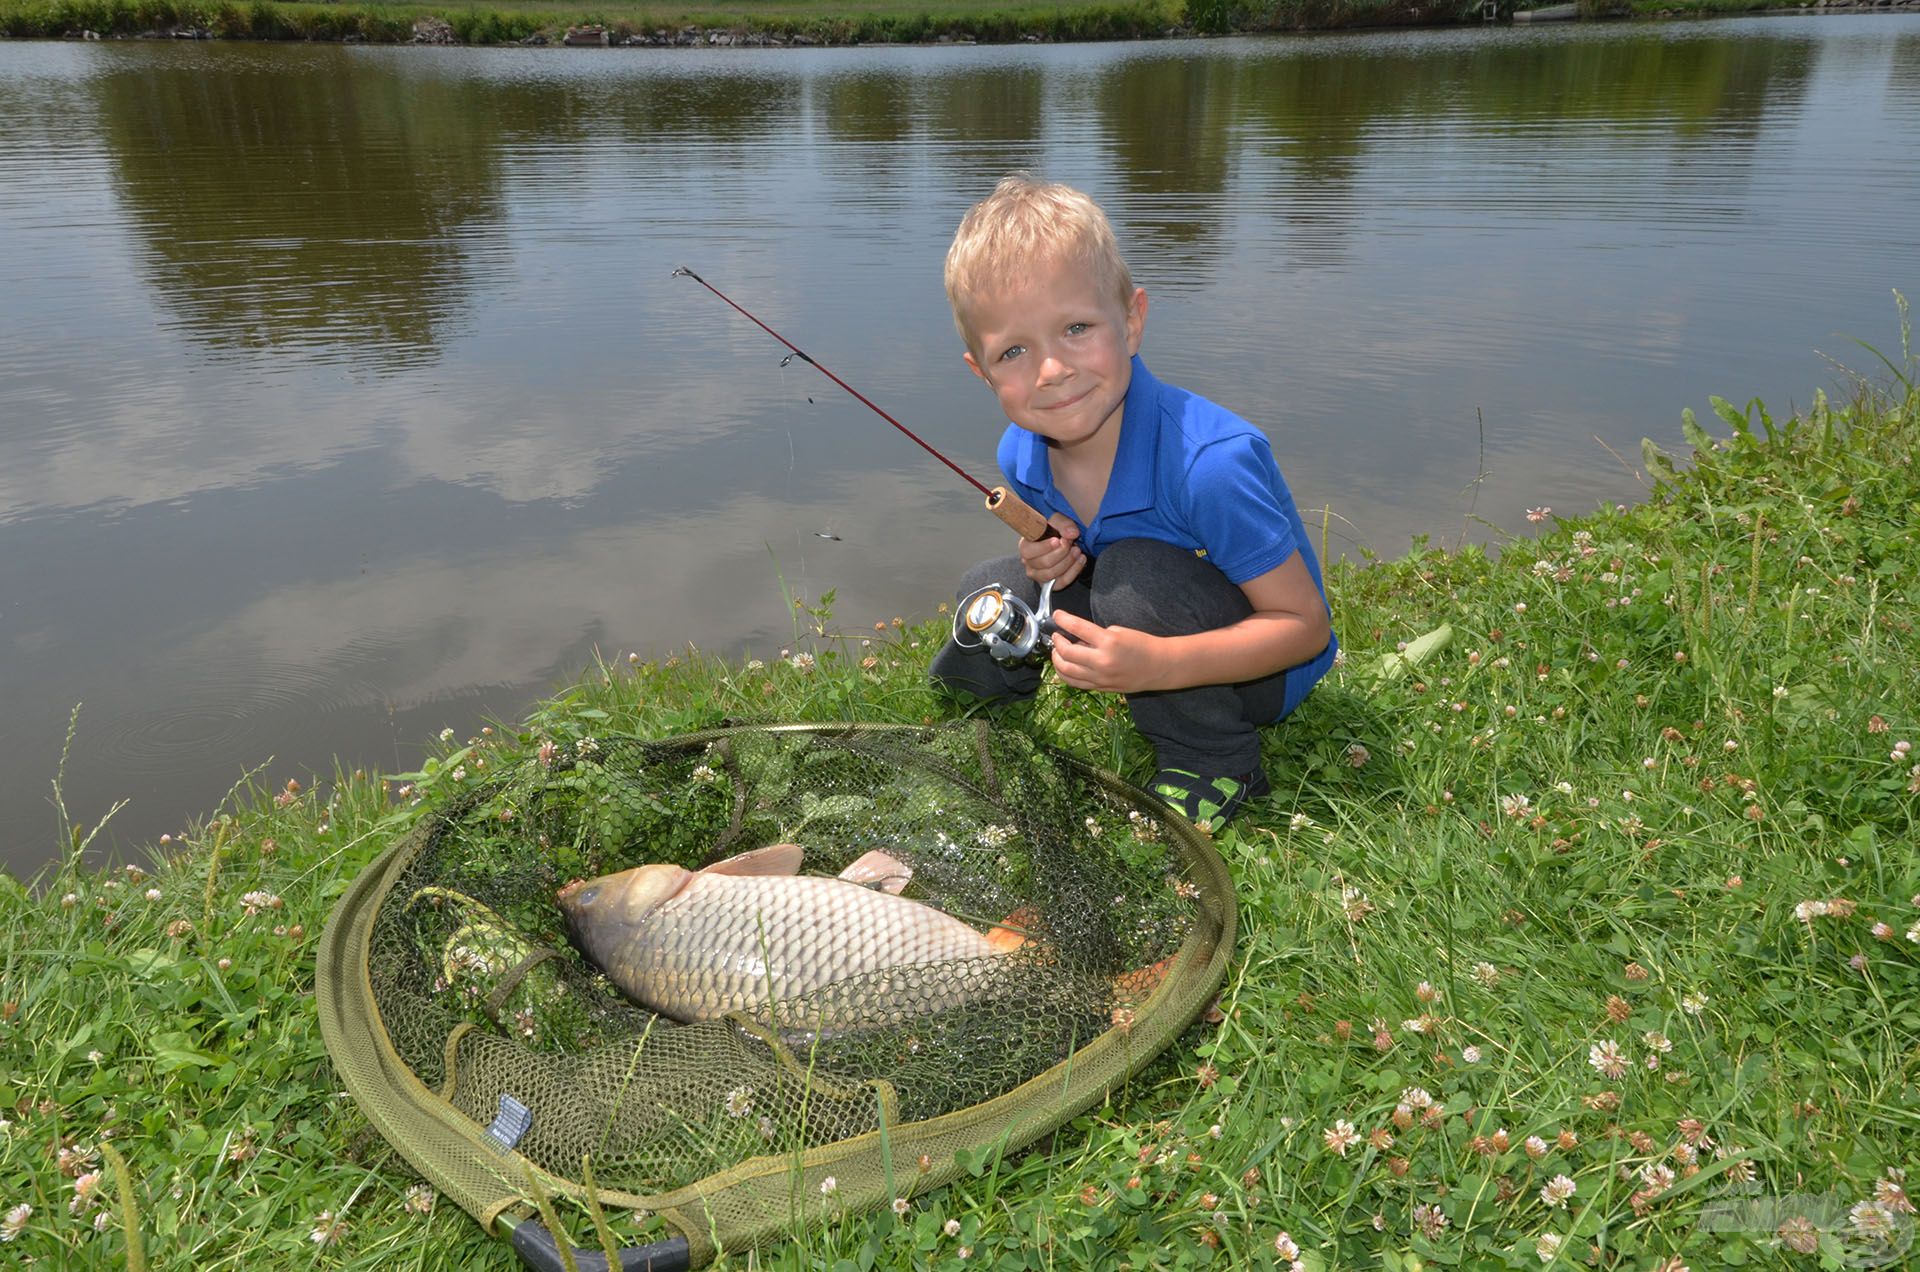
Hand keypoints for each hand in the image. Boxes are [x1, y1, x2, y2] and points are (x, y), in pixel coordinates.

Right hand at [1018, 513, 1087, 587]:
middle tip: (1070, 543)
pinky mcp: (1050, 584)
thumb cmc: (1053, 531)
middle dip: (1061, 552)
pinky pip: (1061, 582)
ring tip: (1077, 550)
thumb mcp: (1056, 520)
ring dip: (1068, 561)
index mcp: (1025, 547)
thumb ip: (1063, 523)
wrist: (1061, 542)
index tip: (1058, 540)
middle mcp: (1029, 563)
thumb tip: (1072, 533)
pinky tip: (1080, 560)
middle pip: (1043, 563)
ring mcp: (1038, 575)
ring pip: (1052, 573)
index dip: (1044, 547)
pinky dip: (1074, 571)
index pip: (1028, 551)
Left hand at [1047, 610, 1164, 693]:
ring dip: (1056, 659)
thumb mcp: (1119, 632)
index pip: (1077, 627)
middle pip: (1066, 652)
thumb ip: (1096, 635)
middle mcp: (1102, 661)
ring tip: (1057, 651)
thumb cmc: (1142, 645)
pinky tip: (1064, 666)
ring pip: (1066, 670)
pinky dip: (1064, 673)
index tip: (1057, 616)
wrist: (1159, 667)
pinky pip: (1075, 682)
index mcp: (1108, 642)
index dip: (1062, 619)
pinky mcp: (1100, 687)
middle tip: (1057, 635)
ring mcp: (1100, 677)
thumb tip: (1076, 638)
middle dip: (1057, 641)